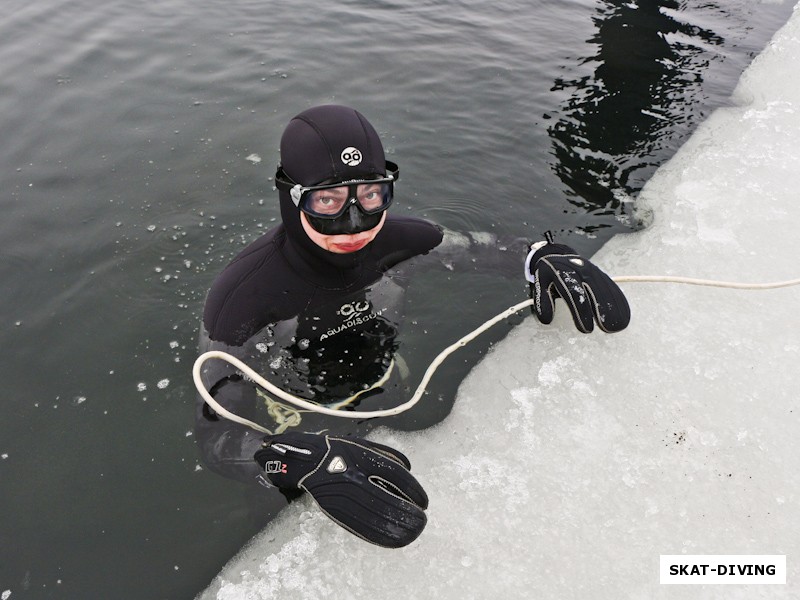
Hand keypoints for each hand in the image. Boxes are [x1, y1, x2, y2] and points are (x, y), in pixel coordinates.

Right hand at [254, 432, 427, 547]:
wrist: (306, 461)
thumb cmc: (339, 451)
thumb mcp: (364, 445)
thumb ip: (387, 455)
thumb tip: (410, 468)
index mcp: (363, 458)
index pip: (395, 475)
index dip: (413, 490)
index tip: (424, 502)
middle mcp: (354, 477)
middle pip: (387, 499)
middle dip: (407, 514)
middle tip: (422, 522)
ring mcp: (343, 496)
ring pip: (374, 516)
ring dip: (396, 528)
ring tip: (413, 534)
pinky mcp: (335, 510)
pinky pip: (360, 526)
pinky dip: (379, 535)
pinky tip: (393, 540)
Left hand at [525, 237, 629, 332]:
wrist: (558, 255)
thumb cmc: (550, 273)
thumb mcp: (541, 283)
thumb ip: (543, 301)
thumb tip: (546, 320)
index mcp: (564, 272)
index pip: (574, 293)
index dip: (581, 312)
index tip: (586, 329)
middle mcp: (581, 270)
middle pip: (594, 290)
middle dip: (601, 310)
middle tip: (606, 328)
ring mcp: (593, 271)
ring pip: (606, 289)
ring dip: (613, 308)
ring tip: (618, 326)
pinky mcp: (601, 275)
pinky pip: (612, 288)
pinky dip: (618, 301)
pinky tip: (624, 315)